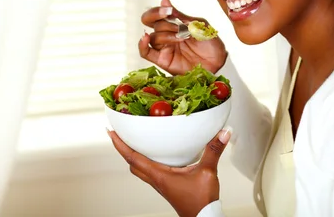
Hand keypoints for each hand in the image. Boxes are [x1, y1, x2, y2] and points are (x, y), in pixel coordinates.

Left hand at [108, 128, 231, 216]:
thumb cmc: (200, 202)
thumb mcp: (207, 172)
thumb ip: (213, 151)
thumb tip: (222, 133)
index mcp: (159, 175)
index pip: (132, 157)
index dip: (119, 144)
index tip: (110, 131)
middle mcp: (156, 179)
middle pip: (131, 163)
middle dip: (122, 148)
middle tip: (119, 133)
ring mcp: (160, 184)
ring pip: (139, 168)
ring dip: (133, 155)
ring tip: (133, 140)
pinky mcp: (166, 186)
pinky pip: (150, 171)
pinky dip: (146, 160)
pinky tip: (156, 154)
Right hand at [140, 0, 226, 74]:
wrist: (218, 62)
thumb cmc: (211, 43)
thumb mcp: (198, 24)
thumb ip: (180, 15)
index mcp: (174, 23)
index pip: (157, 13)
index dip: (158, 10)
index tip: (168, 10)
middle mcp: (166, 33)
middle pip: (149, 21)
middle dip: (156, 17)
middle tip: (168, 17)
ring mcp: (164, 47)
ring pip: (154, 36)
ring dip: (166, 35)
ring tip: (182, 37)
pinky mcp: (162, 60)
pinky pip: (145, 52)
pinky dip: (142, 45)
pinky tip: (146, 39)